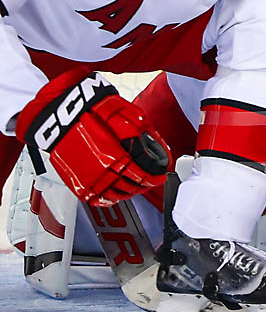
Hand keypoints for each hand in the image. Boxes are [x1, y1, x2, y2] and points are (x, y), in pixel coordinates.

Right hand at [17, 72, 169, 204]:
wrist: (59, 115)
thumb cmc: (90, 111)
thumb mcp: (125, 116)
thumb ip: (142, 133)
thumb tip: (157, 145)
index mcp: (116, 154)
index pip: (142, 175)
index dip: (154, 178)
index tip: (159, 178)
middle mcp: (103, 170)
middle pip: (130, 187)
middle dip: (143, 185)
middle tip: (149, 182)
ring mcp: (88, 178)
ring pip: (115, 195)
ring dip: (128, 193)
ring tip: (134, 188)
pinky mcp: (76, 182)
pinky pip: (96, 198)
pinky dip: (108, 199)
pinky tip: (114, 195)